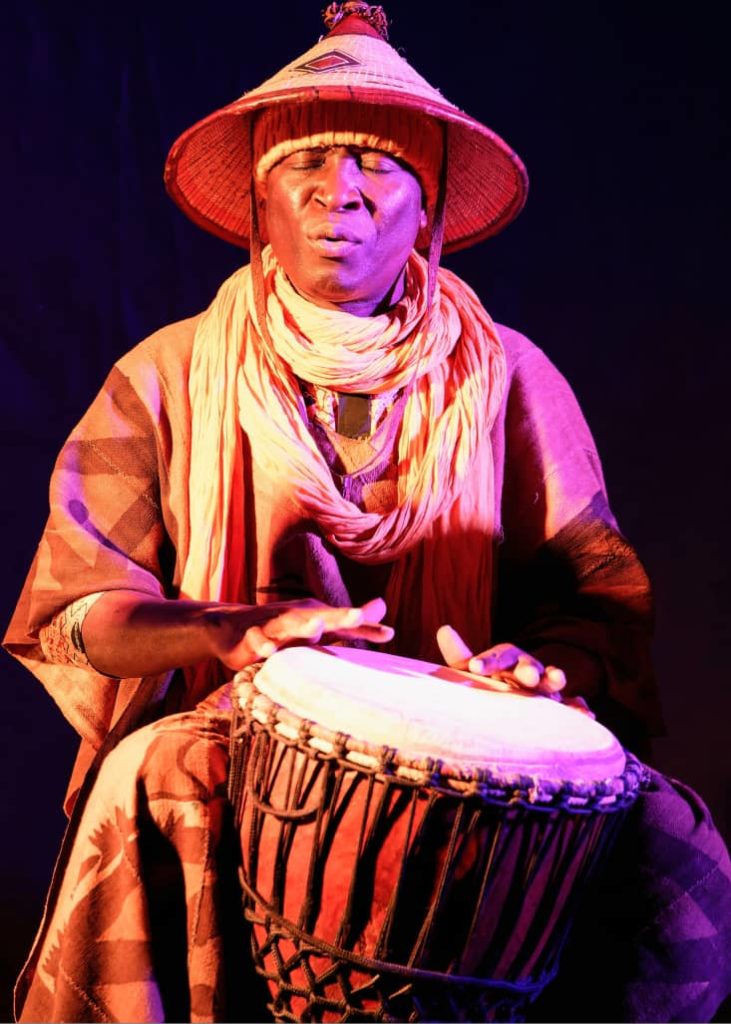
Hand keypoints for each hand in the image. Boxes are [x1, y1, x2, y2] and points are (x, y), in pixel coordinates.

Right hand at [209, 597, 393, 670]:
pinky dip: (262, 645)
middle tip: (356, 617)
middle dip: (339, 617)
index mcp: (316, 615)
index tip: (389, 635)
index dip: (366, 628)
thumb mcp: (318, 625)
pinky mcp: (251, 637)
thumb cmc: (284, 628)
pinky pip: (257, 641)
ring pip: (289, 625)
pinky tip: (268, 652)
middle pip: (321, 617)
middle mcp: (298, 616)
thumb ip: (351, 624)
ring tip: (316, 627)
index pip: (345, 622)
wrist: (231, 626)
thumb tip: (387, 615)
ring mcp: (274, 625)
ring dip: (302, 625)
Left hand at [436, 625, 594, 715]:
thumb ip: (460, 655)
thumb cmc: (490, 681)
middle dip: (529, 670)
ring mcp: (545, 687)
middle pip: (528, 666)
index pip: (497, 656)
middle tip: (527, 677)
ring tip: (558, 680)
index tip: (475, 667)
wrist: (515, 695)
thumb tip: (443, 628)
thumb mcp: (472, 670)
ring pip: (552, 680)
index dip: (487, 661)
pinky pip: (572, 705)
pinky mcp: (560, 705)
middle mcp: (527, 669)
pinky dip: (579, 709)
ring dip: (556, 678)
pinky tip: (587, 714)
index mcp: (506, 659)